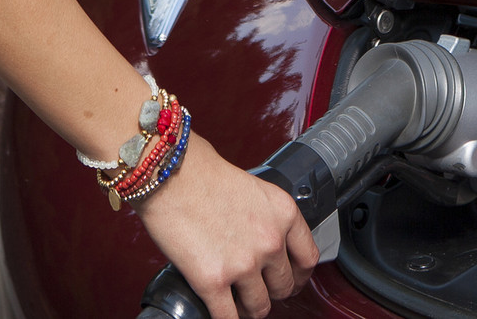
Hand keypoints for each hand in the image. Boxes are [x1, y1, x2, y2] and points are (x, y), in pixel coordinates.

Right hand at [135, 137, 317, 318]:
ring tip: (237, 302)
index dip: (298, 275)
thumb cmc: (201, 173)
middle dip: (270, 291)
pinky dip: (225, 318)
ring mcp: (243, 264)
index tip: (290, 278)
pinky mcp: (213, 281)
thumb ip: (266, 218)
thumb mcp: (254, 188)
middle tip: (257, 289)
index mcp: (284, 214)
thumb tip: (264, 241)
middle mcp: (270, 240)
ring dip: (248, 308)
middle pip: (284, 287)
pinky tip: (219, 310)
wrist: (169, 173)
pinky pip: (228, 317)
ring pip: (259, 307)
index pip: (308, 258)